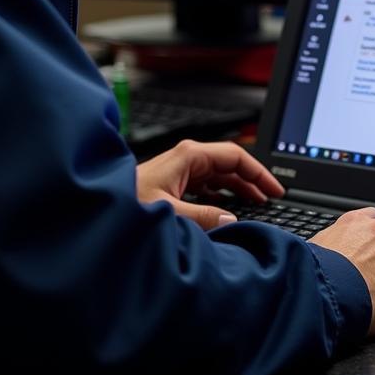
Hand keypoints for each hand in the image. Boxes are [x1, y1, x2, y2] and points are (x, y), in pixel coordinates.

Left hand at [136, 139, 284, 229]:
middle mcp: (185, 160)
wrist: (100, 208)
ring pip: (218, 176)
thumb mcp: (169, 213)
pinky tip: (226, 210)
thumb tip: (231, 218)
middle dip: (251, 181)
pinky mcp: (172, 184)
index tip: (275, 190)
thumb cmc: (125, 205)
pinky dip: (220, 197)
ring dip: (237, 190)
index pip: (235, 156)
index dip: (259, 172)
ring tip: (255, 205)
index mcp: (189, 157)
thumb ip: (204, 217)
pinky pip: (205, 187)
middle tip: (271, 200)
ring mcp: (179, 171)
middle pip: (229, 165)